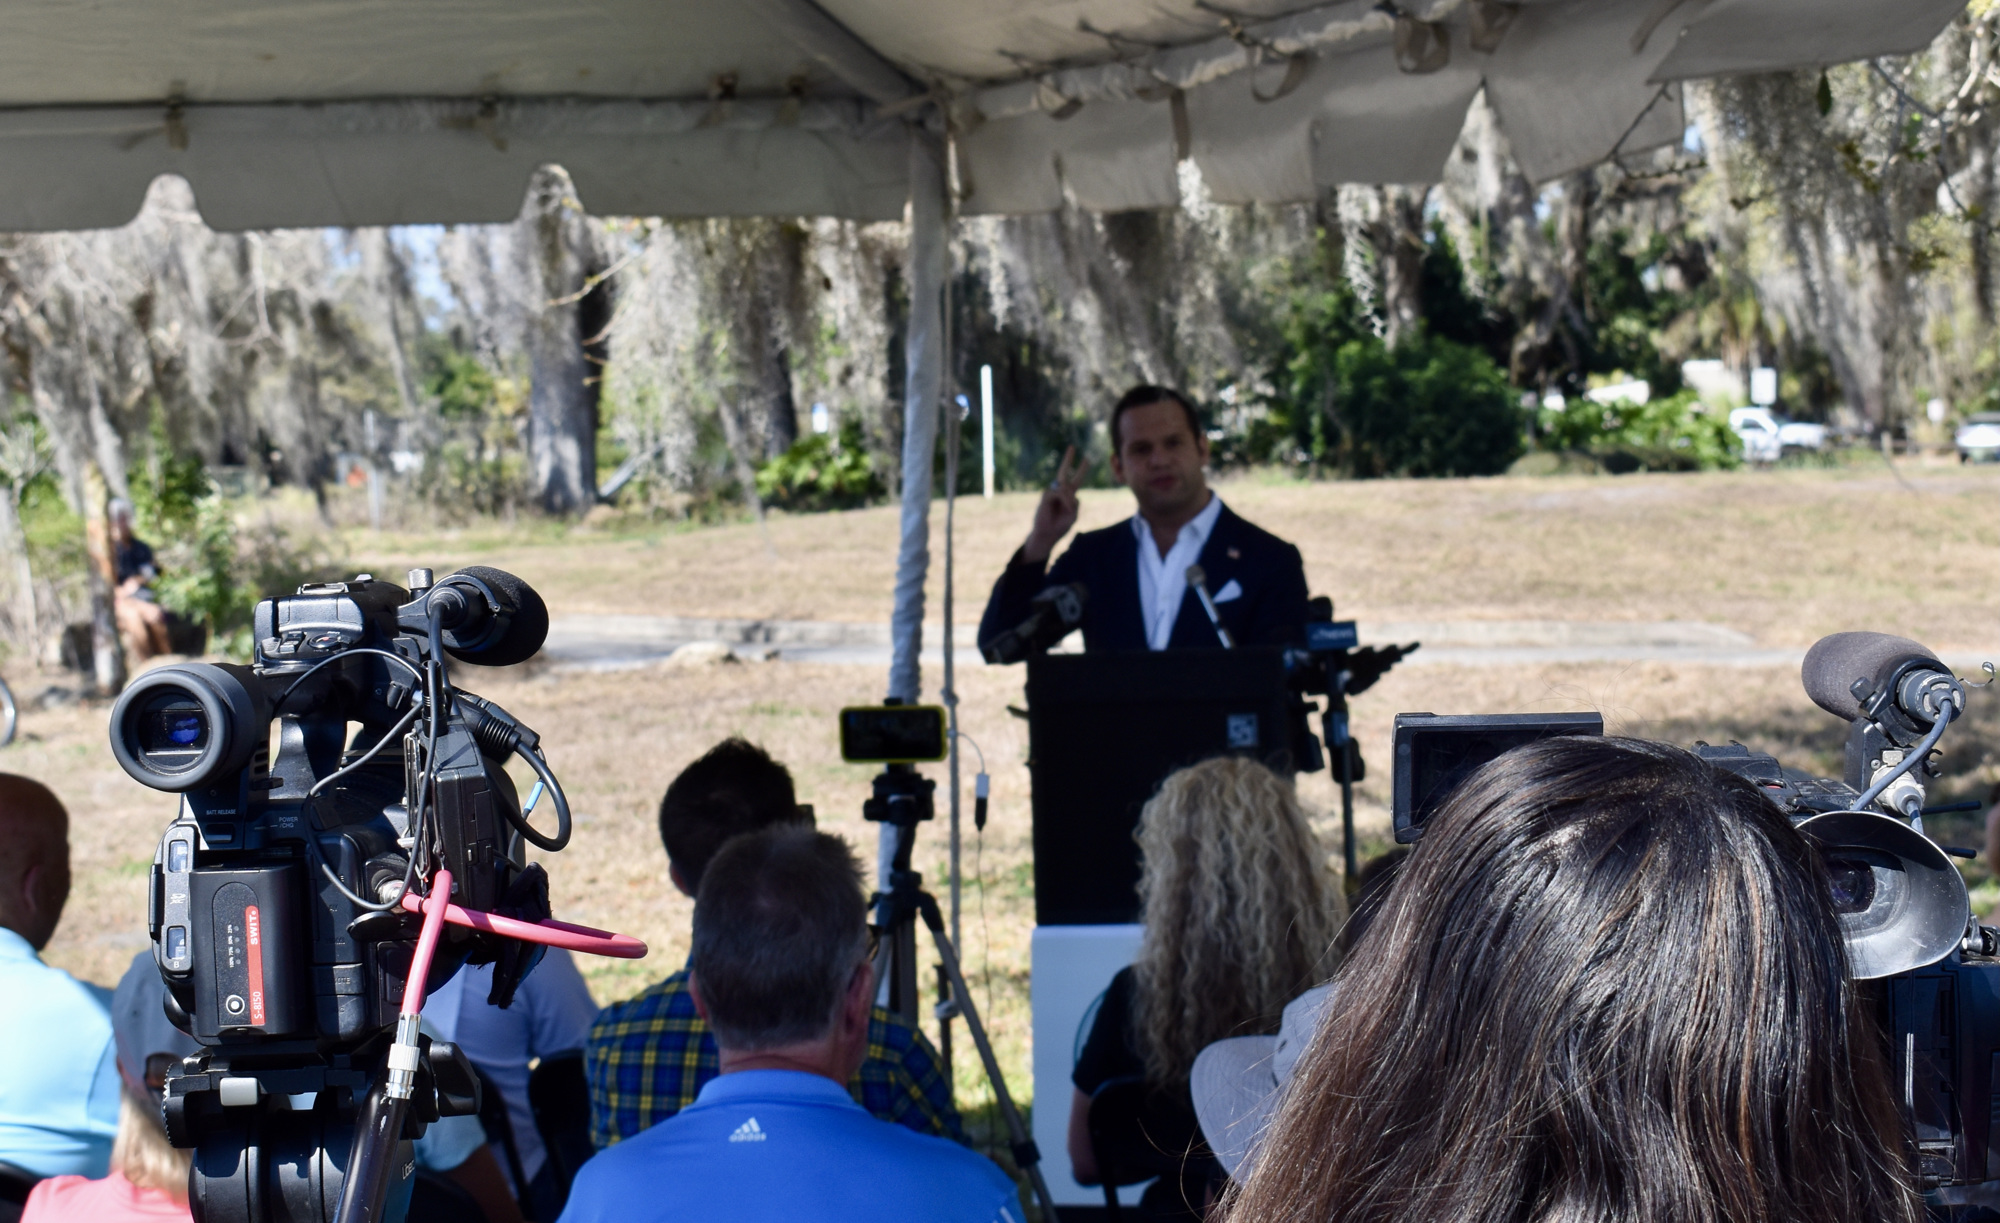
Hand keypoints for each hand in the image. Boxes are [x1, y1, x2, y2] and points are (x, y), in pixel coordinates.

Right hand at [1023, 446, 1083, 562]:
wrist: (1048, 534)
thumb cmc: (1060, 526)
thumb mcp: (1073, 515)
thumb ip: (1074, 503)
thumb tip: (1066, 491)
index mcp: (1069, 496)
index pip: (1076, 479)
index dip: (1081, 469)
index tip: (1087, 459)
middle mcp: (1060, 491)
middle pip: (1065, 472)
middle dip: (1068, 460)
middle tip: (1073, 447)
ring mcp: (1052, 493)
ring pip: (1066, 488)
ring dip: (1069, 500)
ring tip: (1068, 510)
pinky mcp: (1046, 496)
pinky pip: (1059, 493)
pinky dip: (1065, 500)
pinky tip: (1065, 508)